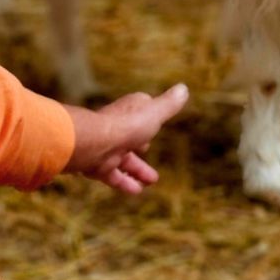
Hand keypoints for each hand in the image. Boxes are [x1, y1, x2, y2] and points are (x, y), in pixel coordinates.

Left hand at [63, 83, 188, 193]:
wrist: (96, 142)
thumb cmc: (128, 125)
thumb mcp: (155, 112)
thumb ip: (169, 104)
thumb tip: (183, 88)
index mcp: (128, 111)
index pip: (138, 111)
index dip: (147, 116)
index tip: (154, 119)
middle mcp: (116, 127)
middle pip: (129, 136)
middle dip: (140, 144)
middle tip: (147, 149)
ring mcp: (106, 146)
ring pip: (122, 159)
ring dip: (137, 170)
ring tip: (151, 181)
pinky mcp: (98, 164)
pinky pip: (113, 176)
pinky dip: (125, 183)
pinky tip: (137, 191)